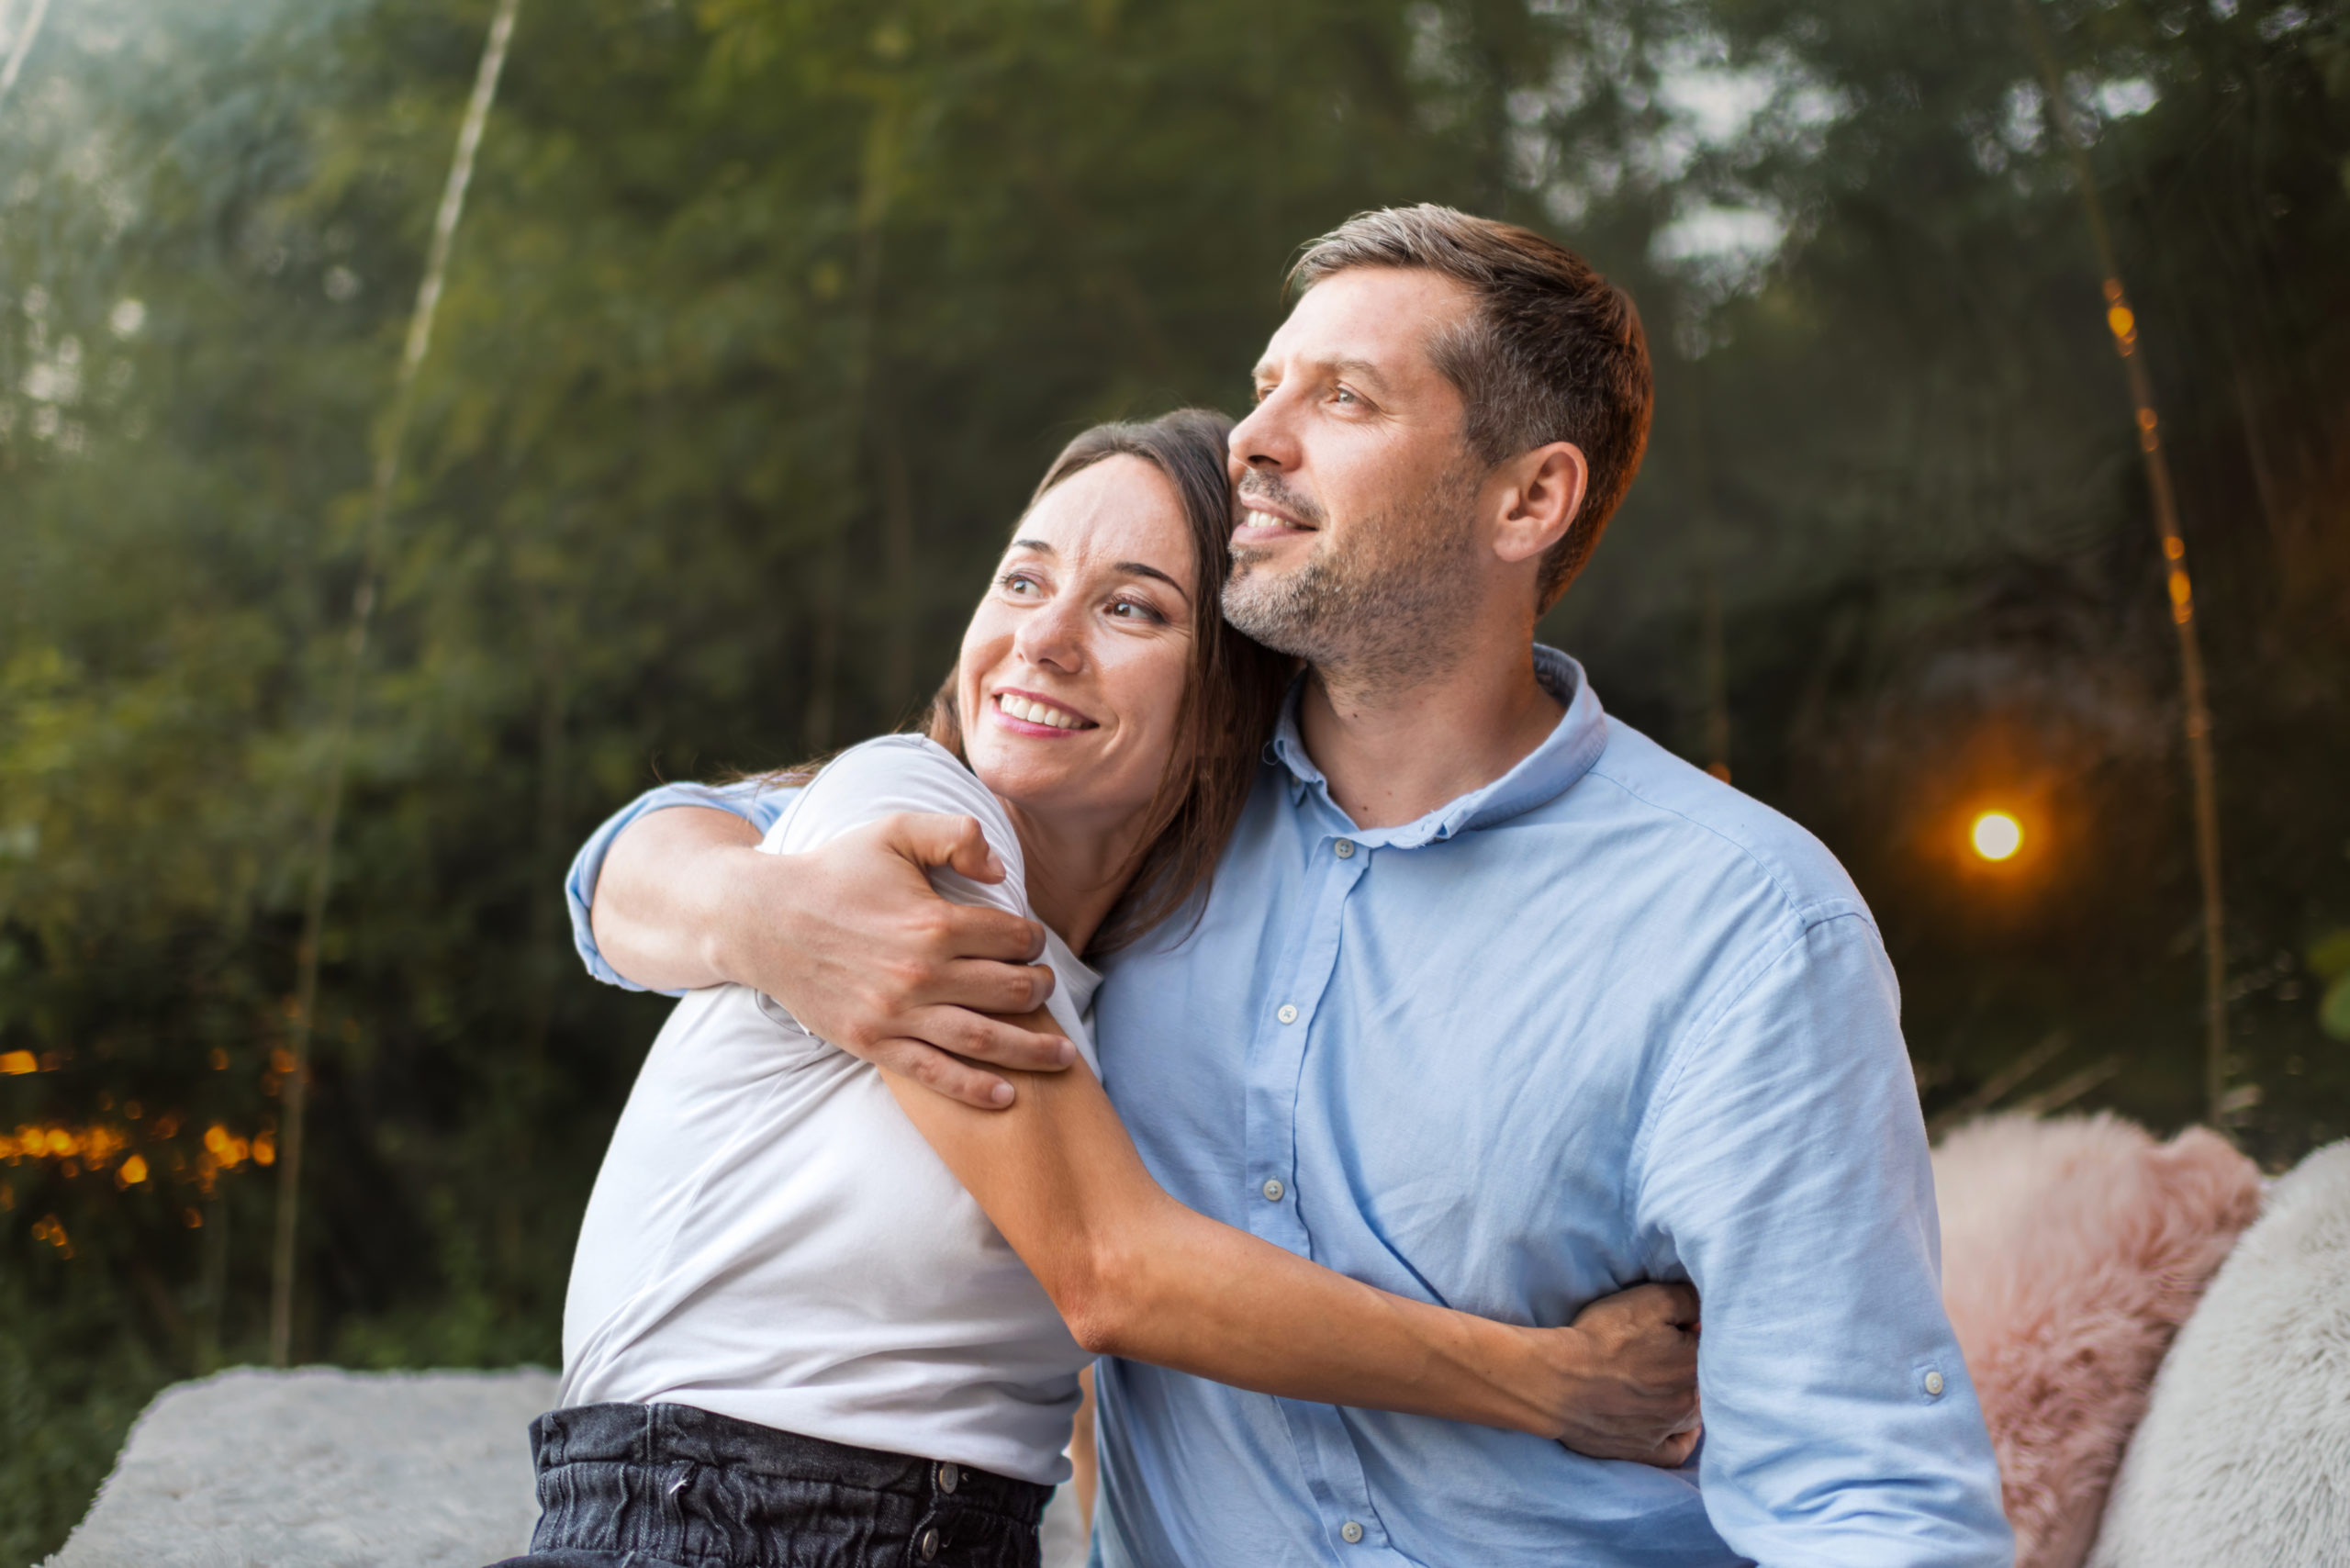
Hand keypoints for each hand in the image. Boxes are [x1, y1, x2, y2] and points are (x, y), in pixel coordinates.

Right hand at [712, 812, 1076, 1106]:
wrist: (763, 919)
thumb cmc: (834, 871)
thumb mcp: (894, 831)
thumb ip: (955, 834)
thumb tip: (1002, 870)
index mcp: (934, 921)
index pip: (1012, 937)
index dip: (1033, 939)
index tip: (1031, 941)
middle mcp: (921, 973)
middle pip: (1010, 990)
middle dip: (1041, 989)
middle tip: (1046, 986)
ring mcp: (897, 1013)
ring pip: (984, 1038)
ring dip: (1032, 1049)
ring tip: (1063, 1054)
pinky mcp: (873, 1042)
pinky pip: (933, 1073)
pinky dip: (974, 1089)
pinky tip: (1007, 1096)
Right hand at [1534, 1282, 1701, 1466]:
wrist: (1559, 1381)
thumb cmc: (1603, 1337)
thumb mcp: (1650, 1299)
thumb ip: (1689, 1300)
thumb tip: (1704, 1312)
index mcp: (1694, 1363)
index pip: (1706, 1344)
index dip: (1688, 1330)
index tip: (1669, 1324)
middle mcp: (1689, 1401)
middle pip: (1701, 1380)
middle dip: (1688, 1365)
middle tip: (1661, 1352)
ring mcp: (1667, 1429)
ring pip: (1693, 1414)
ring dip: (1688, 1398)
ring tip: (1668, 1385)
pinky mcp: (1644, 1450)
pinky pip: (1677, 1452)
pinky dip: (1683, 1440)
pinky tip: (1681, 1430)